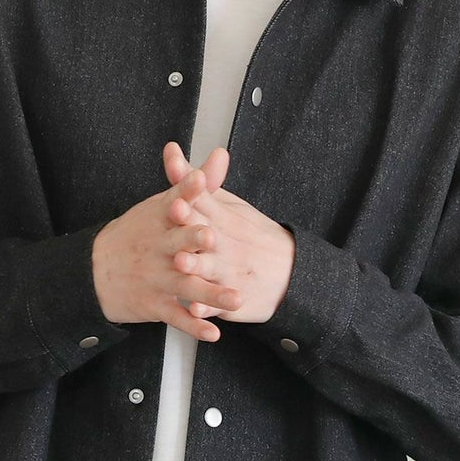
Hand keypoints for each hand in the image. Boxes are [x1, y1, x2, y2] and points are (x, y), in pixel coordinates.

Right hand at [91, 164, 243, 341]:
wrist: (94, 271)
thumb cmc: (135, 235)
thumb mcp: (160, 206)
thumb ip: (194, 184)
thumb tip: (219, 156)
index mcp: (161, 220)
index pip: (175, 201)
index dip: (187, 191)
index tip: (199, 180)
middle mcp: (159, 248)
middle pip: (178, 242)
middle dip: (194, 240)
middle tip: (211, 237)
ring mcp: (157, 278)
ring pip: (187, 284)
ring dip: (211, 293)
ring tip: (235, 298)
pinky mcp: (154, 304)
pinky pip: (177, 317)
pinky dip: (194, 326)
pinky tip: (213, 333)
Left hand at [161, 141, 294, 324]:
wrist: (289, 272)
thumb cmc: (252, 234)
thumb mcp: (227, 204)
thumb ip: (195, 181)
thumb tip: (170, 150)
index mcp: (222, 220)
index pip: (204, 203)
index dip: (191, 194)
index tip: (178, 186)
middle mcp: (225, 245)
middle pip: (206, 235)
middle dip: (192, 226)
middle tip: (177, 215)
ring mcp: (229, 273)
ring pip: (210, 270)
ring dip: (196, 266)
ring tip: (182, 262)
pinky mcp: (230, 301)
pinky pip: (217, 306)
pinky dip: (207, 309)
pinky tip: (194, 310)